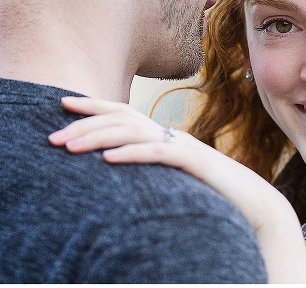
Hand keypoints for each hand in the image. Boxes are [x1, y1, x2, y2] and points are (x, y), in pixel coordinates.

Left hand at [50, 97, 305, 283]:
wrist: (253, 203)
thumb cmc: (212, 193)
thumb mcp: (173, 178)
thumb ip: (152, 164)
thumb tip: (119, 165)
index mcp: (165, 136)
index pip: (124, 112)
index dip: (93, 105)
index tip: (62, 103)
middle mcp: (172, 135)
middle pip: (123, 118)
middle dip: (85, 123)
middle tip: (52, 136)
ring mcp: (183, 147)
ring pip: (135, 132)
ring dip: (98, 137)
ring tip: (69, 147)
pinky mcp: (194, 163)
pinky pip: (159, 154)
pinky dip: (132, 154)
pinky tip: (108, 160)